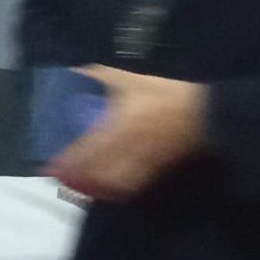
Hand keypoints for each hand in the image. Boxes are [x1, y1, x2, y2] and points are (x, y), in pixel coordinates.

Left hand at [47, 65, 206, 202]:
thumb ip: (103, 76)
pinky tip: (112, 187)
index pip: (87, 150)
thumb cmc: (166, 93)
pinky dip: (121, 188)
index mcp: (119, 127)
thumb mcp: (132, 79)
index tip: (52, 165)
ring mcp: (145, 161)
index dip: (68, 160)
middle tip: (64, 177)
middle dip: (79, 178)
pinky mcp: (159, 167)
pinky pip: (136, 183)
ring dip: (97, 186)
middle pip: (99, 172)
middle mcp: (129, 149)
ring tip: (83, 185)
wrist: (207, 112)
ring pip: (116, 182)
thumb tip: (78, 71)